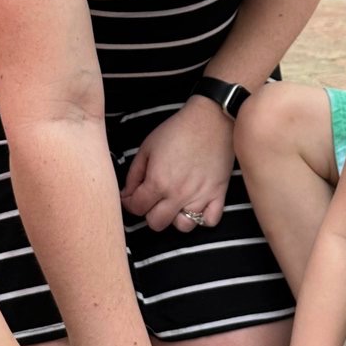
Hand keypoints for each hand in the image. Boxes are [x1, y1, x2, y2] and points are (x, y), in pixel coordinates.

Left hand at [120, 100, 235, 233]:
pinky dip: (203, 219)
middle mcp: (178, 194)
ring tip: (174, 204)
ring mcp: (200, 196)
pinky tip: (196, 206)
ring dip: (175, 218)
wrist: (210, 119)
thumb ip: (134, 173)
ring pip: (182, 227)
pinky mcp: (218, 194)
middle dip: (149, 213)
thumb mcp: (147, 147)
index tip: (132, 197)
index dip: (130, 203)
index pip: (136, 208)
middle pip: (156, 223)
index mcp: (158, 182)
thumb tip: (127, 193)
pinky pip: (210, 221)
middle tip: (151, 201)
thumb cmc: (178, 130)